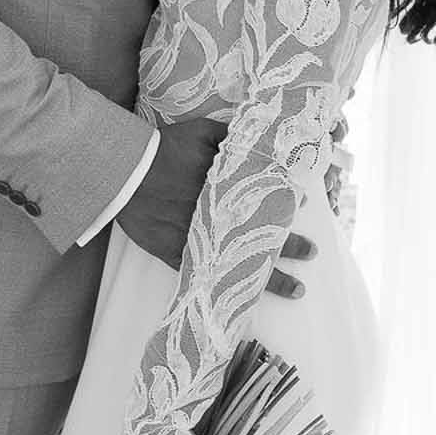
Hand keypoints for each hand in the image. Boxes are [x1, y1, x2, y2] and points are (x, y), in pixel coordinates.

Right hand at [118, 119, 315, 298]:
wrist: (123, 171)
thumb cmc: (161, 149)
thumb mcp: (200, 131)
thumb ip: (229, 136)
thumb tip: (255, 137)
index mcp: (225, 187)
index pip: (264, 201)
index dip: (286, 205)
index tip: (306, 205)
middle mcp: (218, 217)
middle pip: (260, 236)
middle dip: (289, 245)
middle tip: (312, 251)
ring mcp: (199, 239)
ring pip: (242, 264)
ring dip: (271, 278)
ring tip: (297, 289)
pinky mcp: (178, 253)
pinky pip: (209, 277)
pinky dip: (229, 289)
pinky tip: (248, 303)